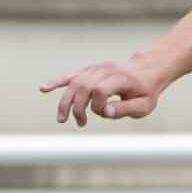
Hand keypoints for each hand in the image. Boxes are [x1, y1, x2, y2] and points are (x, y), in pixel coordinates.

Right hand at [40, 57, 167, 126]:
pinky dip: (57, 82)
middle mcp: (106, 71)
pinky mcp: (90, 70)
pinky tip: (44, 88)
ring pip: (75, 83)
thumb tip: (104, 112)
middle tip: (80, 123)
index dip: (98, 105)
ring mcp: (96, 69)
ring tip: (62, 119)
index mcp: (121, 78)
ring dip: (65, 102)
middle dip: (78, 107)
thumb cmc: (146, 91)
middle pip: (83, 86)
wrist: (147, 70)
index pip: (100, 89)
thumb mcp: (144, 105)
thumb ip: (126, 109)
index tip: (105, 113)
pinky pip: (71, 75)